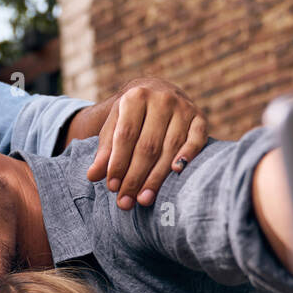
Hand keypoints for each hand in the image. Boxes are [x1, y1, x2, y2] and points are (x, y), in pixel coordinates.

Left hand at [86, 77, 208, 208]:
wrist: (157, 91)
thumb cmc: (131, 117)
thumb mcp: (114, 127)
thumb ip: (105, 151)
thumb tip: (92, 176)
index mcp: (136, 96)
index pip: (126, 135)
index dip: (119, 163)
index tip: (112, 187)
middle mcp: (162, 99)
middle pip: (148, 146)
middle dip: (135, 177)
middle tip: (126, 201)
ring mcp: (183, 107)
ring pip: (170, 147)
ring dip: (156, 177)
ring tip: (143, 199)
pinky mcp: (199, 118)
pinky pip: (196, 139)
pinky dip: (188, 155)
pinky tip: (177, 172)